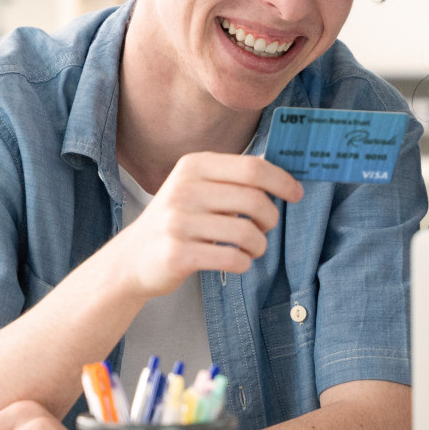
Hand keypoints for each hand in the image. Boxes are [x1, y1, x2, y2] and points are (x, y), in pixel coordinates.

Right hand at [118, 152, 303, 297]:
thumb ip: (232, 178)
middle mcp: (184, 190)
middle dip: (271, 218)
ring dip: (259, 245)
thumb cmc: (178, 221)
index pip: (252, 168)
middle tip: (266, 228)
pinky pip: (232, 258)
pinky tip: (237, 261)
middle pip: (254, 200)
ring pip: (247, 233)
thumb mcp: (196, 187)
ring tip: (252, 248)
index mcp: (193, 166)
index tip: (296, 193)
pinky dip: (244, 263)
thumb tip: (281, 172)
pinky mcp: (178, 254)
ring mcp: (178, 222)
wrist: (132, 257)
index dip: (281, 181)